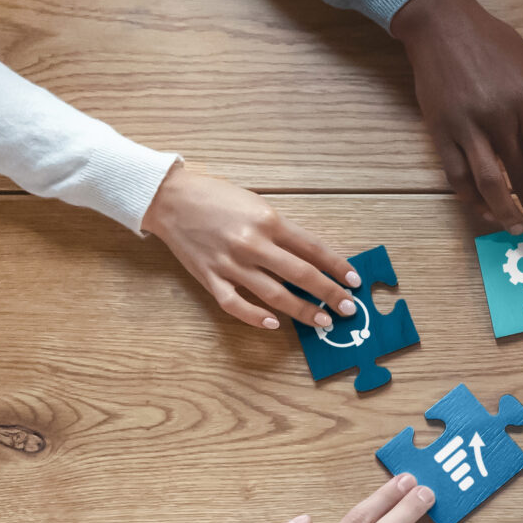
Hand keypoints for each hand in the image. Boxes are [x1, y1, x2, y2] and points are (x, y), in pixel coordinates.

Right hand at [142, 162, 359, 329]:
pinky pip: (235, 304)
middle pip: (301, 275)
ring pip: (274, 294)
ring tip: (323, 321)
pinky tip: (275, 325)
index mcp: (268, 221)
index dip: (337, 267)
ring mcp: (230, 263)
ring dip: (302, 310)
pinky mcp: (209, 277)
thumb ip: (282, 231)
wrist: (168, 197)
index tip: (354, 281)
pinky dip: (256, 318)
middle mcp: (252, 243)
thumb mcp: (257, 204)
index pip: (313, 249)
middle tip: (348, 308)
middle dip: (329, 294)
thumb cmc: (217, 198)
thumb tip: (313, 257)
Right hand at [392, 0, 522, 256]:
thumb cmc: (496, 45)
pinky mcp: (440, 130)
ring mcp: (467, 125)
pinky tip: (486, 212)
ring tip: (517, 232)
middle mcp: (499, 116)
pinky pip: (457, 176)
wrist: (441, 24)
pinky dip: (472, 199)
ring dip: (505, 214)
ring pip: (490, 183)